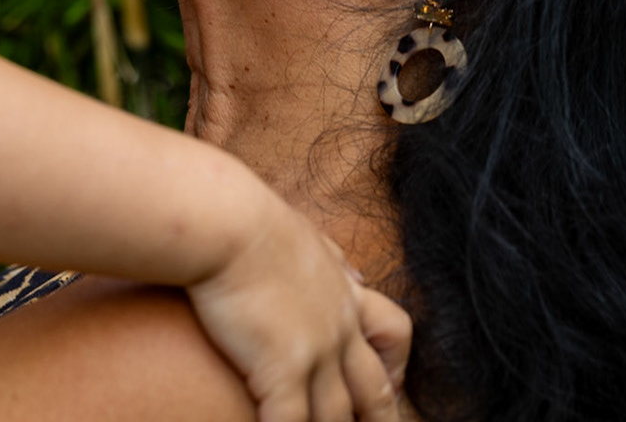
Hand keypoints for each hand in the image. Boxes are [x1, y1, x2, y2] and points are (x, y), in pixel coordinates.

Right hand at [186, 198, 410, 421]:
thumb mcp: (307, 238)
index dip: (396, 364)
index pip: (393, 332)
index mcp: (345, 294)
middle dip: (379, 420)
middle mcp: (340, 329)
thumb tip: (354, 274)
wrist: (229, 223)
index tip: (390, 386)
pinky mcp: (283, 369)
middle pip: (375, 390)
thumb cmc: (252, 222)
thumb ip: (333, 261)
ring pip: (337, 417)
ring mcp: (316, 353)